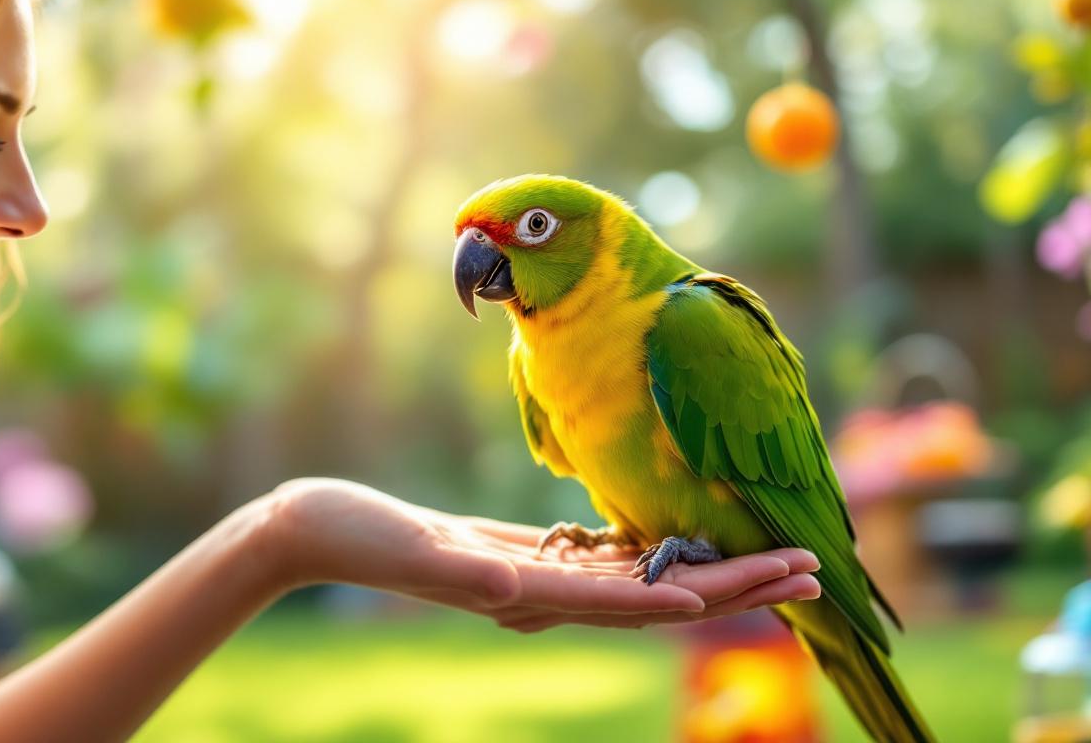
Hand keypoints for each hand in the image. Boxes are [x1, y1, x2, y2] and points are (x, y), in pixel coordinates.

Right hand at [264, 478, 820, 632]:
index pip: (641, 602)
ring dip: (711, 561)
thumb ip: (465, 575)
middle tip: (812, 567)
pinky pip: (603, 556)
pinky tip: (685, 530)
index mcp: (532, 593)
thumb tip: (514, 592)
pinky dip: (654, 546)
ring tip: (771, 548)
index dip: (714, 591)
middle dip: (738, 580)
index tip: (778, 581)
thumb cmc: (355, 538)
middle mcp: (548, 592)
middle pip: (663, 591)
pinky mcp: (525, 551)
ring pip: (644, 573)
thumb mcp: (411, 553)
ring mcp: (539, 573)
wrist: (320, 532)